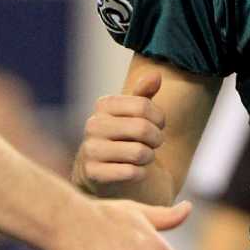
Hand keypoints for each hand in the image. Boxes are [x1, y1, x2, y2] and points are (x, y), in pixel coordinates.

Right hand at [74, 68, 166, 191]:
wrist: (104, 175)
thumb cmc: (124, 139)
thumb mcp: (134, 115)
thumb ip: (144, 95)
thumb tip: (156, 74)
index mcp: (103, 105)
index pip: (143, 105)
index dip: (159, 117)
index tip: (159, 125)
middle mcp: (93, 125)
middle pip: (142, 128)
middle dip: (157, 139)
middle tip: (155, 144)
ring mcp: (90, 150)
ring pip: (138, 152)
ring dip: (149, 157)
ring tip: (144, 157)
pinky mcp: (93, 173)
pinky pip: (130, 172)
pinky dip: (140, 173)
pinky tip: (135, 172)